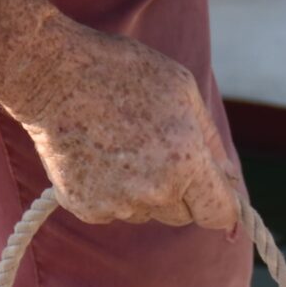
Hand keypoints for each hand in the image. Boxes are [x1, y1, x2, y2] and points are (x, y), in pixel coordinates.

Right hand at [5, 24, 241, 230]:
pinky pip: (114, 210)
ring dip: (145, 190)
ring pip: (147, 212)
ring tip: (122, 143)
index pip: (220, 214)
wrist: (55, 76)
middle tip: (158, 149)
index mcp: (186, 162)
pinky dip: (112, 190)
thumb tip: (229, 178)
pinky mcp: (87, 208)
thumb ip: (211, 140)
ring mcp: (118, 204)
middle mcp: (155, 192)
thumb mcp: (183, 89)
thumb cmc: (124, 72)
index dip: (222, 204)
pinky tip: (99, 154)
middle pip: (183, 214)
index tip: (216, 192)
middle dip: (181, 191)